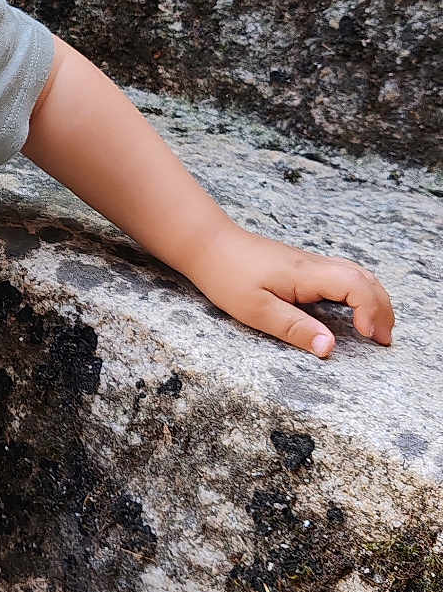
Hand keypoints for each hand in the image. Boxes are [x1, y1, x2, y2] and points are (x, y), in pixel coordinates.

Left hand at [186, 224, 393, 357]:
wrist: (206, 243)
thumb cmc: (226, 275)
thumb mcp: (256, 309)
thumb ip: (295, 329)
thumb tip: (330, 348)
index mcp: (307, 274)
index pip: (357, 286)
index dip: (372, 311)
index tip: (369, 337)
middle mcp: (314, 264)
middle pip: (365, 279)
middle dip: (383, 309)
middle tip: (385, 341)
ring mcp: (309, 263)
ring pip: (357, 274)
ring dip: (374, 299)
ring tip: (377, 328)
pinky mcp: (301, 265)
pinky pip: (342, 274)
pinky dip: (359, 291)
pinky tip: (354, 308)